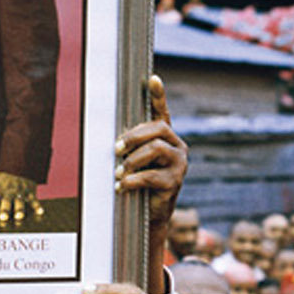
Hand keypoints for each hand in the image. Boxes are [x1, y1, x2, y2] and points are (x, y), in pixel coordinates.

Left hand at [0, 172, 42, 227]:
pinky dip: (38, 206)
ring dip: (20, 209)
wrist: (20, 164)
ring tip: (19, 217)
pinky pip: (34, 200)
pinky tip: (40, 212)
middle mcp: (9, 192)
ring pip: (20, 202)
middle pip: (6, 202)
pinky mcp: (30, 192)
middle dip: (4, 209)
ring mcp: (20, 192)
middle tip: (3, 217)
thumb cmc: (4, 178)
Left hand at [116, 76, 186, 218]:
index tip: (153, 79)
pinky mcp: (175, 182)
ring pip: (156, 149)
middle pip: (158, 129)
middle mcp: (178, 147)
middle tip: (116, 149)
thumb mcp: (136, 161)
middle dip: (134, 136)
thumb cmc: (141, 182)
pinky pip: (151, 175)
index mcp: (167, 138)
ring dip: (132, 160)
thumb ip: (131, 147)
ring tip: (118, 172)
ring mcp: (179, 164)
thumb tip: (114, 140)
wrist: (152, 214)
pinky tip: (121, 186)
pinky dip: (132, 180)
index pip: (162, 113)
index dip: (158, 95)